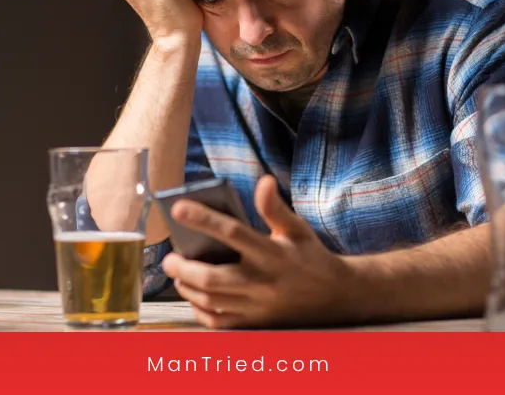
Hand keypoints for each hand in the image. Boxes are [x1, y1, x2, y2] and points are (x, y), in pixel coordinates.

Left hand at [160, 175, 354, 328]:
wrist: (335, 296)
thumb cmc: (310, 256)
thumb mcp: (297, 229)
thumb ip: (276, 207)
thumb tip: (264, 180)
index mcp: (272, 253)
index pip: (232, 233)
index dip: (203, 219)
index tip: (178, 208)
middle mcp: (262, 281)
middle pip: (213, 278)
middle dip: (183, 268)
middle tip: (169, 258)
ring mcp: (257, 306)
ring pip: (211, 301)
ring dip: (187, 288)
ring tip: (177, 274)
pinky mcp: (254, 323)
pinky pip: (219, 322)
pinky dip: (199, 310)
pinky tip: (194, 296)